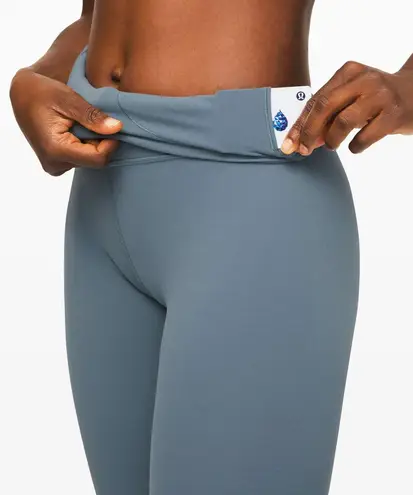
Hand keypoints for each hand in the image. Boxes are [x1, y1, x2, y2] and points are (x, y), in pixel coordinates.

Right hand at [9, 69, 122, 175]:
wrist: (22, 95)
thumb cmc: (42, 93)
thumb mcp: (69, 99)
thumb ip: (93, 116)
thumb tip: (117, 128)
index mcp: (56, 150)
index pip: (98, 159)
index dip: (111, 144)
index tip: (113, 126)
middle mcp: (54, 164)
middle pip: (94, 160)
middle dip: (101, 142)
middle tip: (96, 121)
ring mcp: (55, 167)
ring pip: (89, 160)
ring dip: (92, 142)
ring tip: (82, 123)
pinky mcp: (57, 164)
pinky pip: (81, 159)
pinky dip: (85, 145)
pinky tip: (77, 130)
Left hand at [280, 61, 412, 155]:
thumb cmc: (375, 99)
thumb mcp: (351, 97)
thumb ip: (328, 114)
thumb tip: (302, 139)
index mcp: (349, 71)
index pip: (316, 99)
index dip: (299, 124)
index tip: (289, 144)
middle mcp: (365, 79)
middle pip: (325, 106)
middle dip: (309, 132)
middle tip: (304, 150)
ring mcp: (381, 96)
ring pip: (343, 121)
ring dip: (332, 139)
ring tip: (333, 145)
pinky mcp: (394, 114)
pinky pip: (365, 137)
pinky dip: (355, 146)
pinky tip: (355, 147)